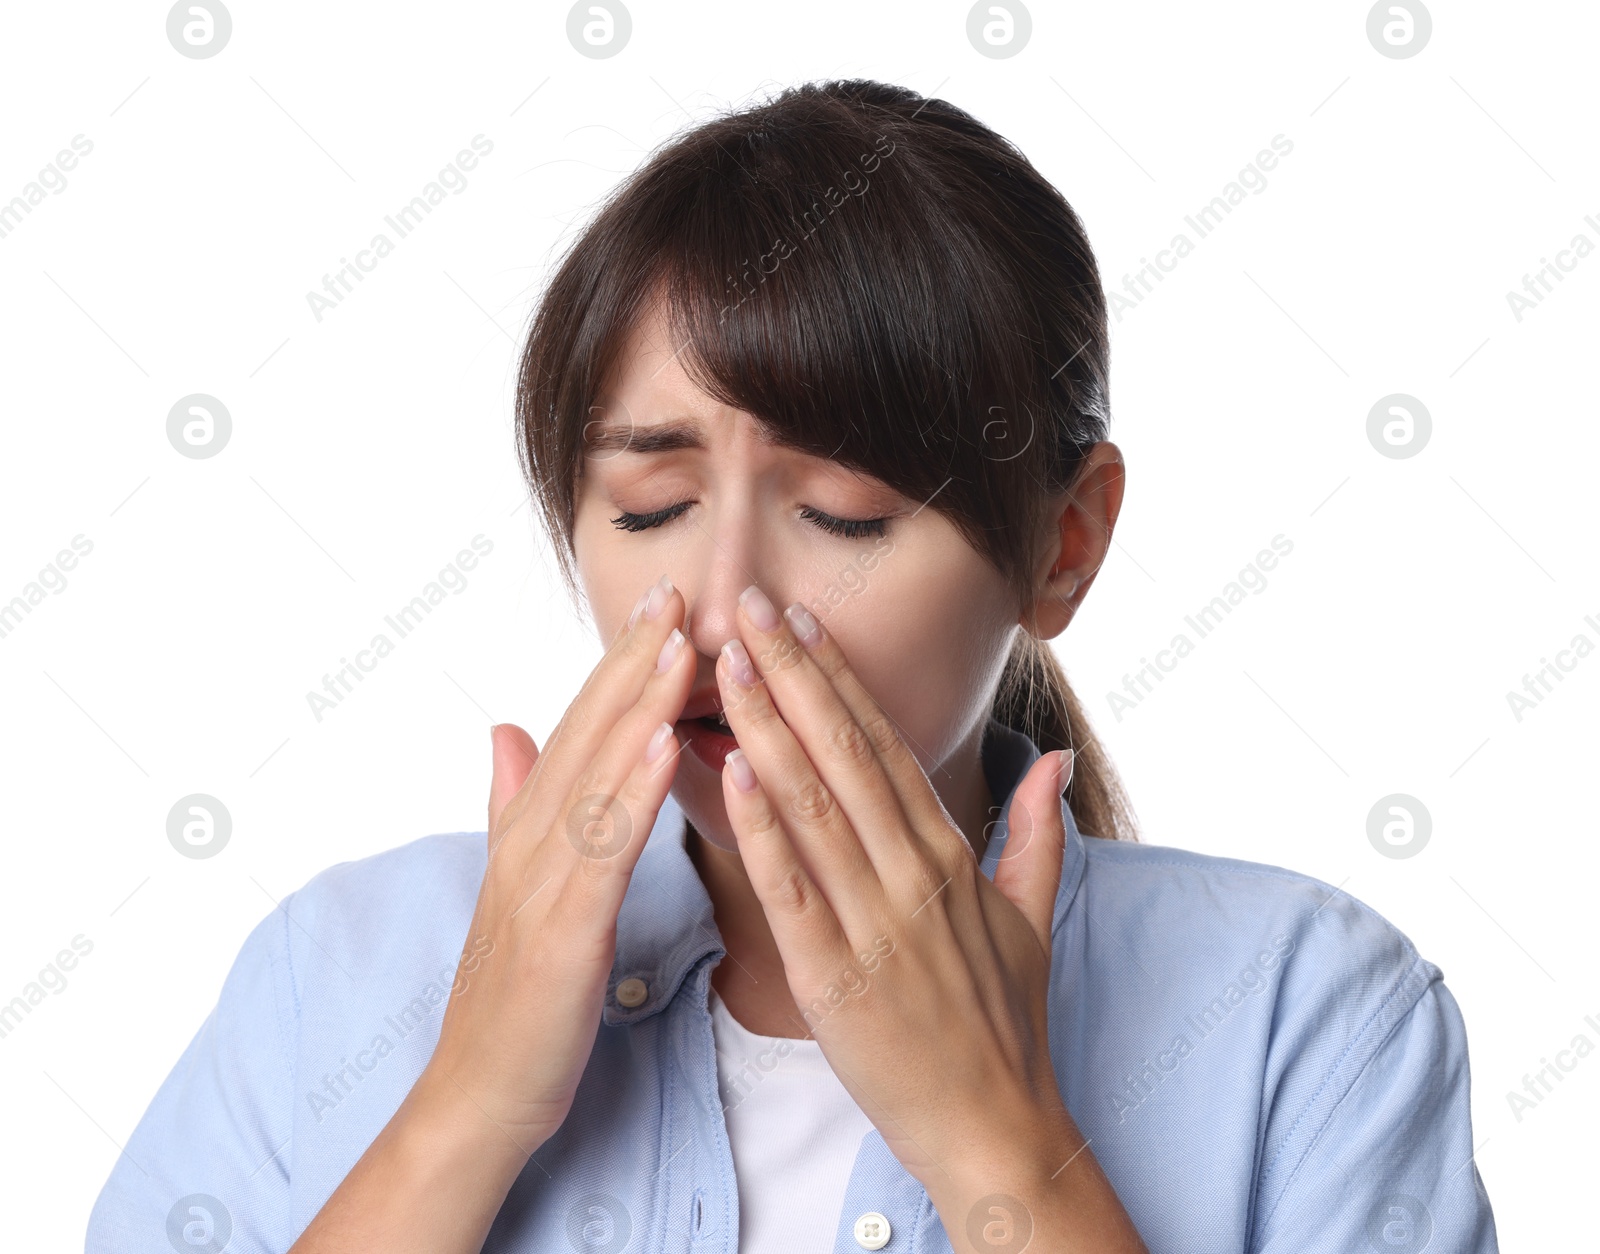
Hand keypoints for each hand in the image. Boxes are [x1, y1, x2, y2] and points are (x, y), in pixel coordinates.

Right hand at [419, 573, 694, 1154]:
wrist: (479, 1093)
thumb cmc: (513, 995)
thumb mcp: (515, 887)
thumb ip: (510, 803)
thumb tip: (504, 730)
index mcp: (533, 829)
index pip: (581, 727)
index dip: (619, 662)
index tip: (661, 602)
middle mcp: (533, 839)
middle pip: (589, 732)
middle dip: (634, 658)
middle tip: (679, 588)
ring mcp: (544, 881)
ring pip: (598, 773)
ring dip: (640, 703)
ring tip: (682, 641)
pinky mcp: (564, 928)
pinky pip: (606, 847)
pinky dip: (635, 788)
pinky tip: (667, 741)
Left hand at [711, 583, 1076, 1193]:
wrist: (995, 1125)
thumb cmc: (1003, 1022)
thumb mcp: (1031, 918)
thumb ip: (1035, 833)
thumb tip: (1052, 762)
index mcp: (947, 853)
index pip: (884, 744)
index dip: (838, 677)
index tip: (799, 620)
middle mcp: (913, 872)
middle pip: (844, 752)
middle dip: (791, 674)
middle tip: (747, 603)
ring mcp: (876, 920)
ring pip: (814, 804)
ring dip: (766, 725)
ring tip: (725, 662)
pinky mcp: (836, 974)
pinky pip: (791, 886)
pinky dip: (760, 825)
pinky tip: (729, 769)